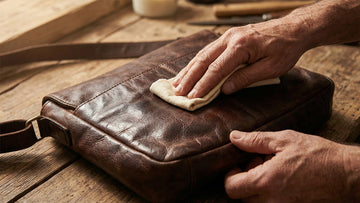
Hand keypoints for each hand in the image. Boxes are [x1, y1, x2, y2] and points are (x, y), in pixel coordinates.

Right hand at [172, 19, 309, 98]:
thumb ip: (246, 78)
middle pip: (203, 60)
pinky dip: (196, 62)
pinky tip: (189, 70)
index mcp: (241, 46)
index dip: (203, 85)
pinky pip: (208, 50)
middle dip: (189, 78)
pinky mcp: (228, 36)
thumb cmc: (285, 49)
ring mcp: (228, 36)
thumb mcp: (270, 68)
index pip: (216, 69)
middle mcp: (230, 38)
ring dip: (188, 69)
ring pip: (202, 54)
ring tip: (176, 83)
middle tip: (177, 92)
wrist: (293, 28)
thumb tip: (224, 90)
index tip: (192, 98)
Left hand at [225, 130, 359, 201]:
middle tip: (260, 162)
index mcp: (266, 182)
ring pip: (255, 202)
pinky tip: (282, 178)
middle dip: (244, 179)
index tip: (241, 163)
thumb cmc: (319, 155)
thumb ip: (255, 140)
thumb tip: (234, 137)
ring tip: (273, 169)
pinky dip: (270, 193)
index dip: (231, 174)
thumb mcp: (284, 140)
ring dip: (257, 186)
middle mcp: (272, 201)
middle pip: (241, 196)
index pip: (231, 188)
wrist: (348, 174)